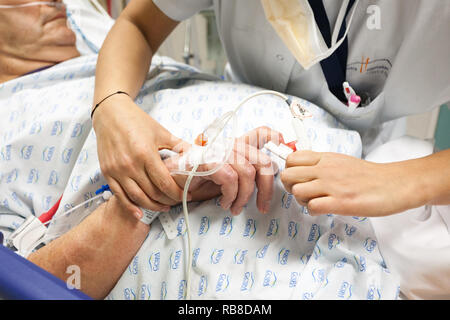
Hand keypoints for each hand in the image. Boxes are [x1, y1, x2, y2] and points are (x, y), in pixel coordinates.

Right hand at [92, 94, 189, 218]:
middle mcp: (130, 164)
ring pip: (137, 197)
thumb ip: (180, 145)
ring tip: (164, 206)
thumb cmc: (137, 121)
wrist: (110, 113)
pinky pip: (119, 195)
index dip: (177, 193)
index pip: (164, 182)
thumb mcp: (161, 132)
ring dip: (152, 206)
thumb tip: (198, 154)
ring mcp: (117, 170)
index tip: (186, 195)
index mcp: (145, 153)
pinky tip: (140, 213)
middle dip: (168, 200)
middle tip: (177, 201)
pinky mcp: (107, 173)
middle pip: (152, 192)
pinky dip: (130, 207)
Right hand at [166, 126, 283, 214]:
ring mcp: (219, 151)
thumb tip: (261, 186)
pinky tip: (224, 202)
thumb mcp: (221, 177)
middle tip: (263, 206)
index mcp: (233, 146)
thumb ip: (239, 174)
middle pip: (262, 161)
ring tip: (234, 207)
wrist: (168, 181)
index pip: (259, 133)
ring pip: (248, 174)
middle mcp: (229, 145)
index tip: (282, 142)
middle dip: (267, 189)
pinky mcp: (209, 160)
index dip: (273, 136)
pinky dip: (230, 196)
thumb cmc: (194, 180)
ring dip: (244, 197)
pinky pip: (231, 179)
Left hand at [281, 151, 423, 216]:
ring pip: (296, 192)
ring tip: (315, 202)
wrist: (394, 184)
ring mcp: (332, 186)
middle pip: (287, 175)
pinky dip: (314, 211)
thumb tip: (302, 169)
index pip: (291, 159)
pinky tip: (324, 209)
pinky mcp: (340, 202)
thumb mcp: (340, 161)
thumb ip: (321, 164)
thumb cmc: (368, 175)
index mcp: (325, 158)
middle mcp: (325, 170)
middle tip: (303, 192)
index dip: (290, 170)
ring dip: (302, 201)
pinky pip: (312, 207)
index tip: (297, 178)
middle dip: (290, 187)